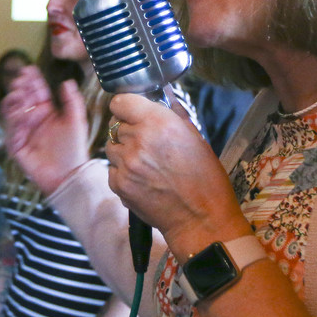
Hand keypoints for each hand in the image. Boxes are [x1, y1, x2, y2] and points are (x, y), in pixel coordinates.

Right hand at [0, 67, 89, 195]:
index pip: (36, 92)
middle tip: (21, 80)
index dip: (32, 80)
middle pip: (21, 98)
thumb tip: (66, 81)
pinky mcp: (15, 145)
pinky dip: (15, 120)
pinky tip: (22, 114)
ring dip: (14, 100)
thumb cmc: (74, 149)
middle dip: (19, 87)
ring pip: (11, 111)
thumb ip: (72, 100)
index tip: (29, 69)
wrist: (68, 174)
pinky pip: (10, 129)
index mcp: (46, 112)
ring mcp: (22, 131)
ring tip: (20, 95)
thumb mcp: (76, 121)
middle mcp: (32, 119)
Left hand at [106, 93, 247, 255]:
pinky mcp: (119, 184)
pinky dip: (122, 172)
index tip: (132, 113)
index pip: (121, 101)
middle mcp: (138, 140)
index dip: (127, 107)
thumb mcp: (196, 138)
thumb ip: (174, 114)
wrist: (200, 218)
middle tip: (147, 143)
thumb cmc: (205, 178)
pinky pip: (112, 169)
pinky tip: (142, 179)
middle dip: (129, 130)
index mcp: (158, 122)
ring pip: (111, 146)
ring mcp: (126, 163)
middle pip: (116, 125)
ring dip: (123, 151)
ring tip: (145, 163)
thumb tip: (163, 97)